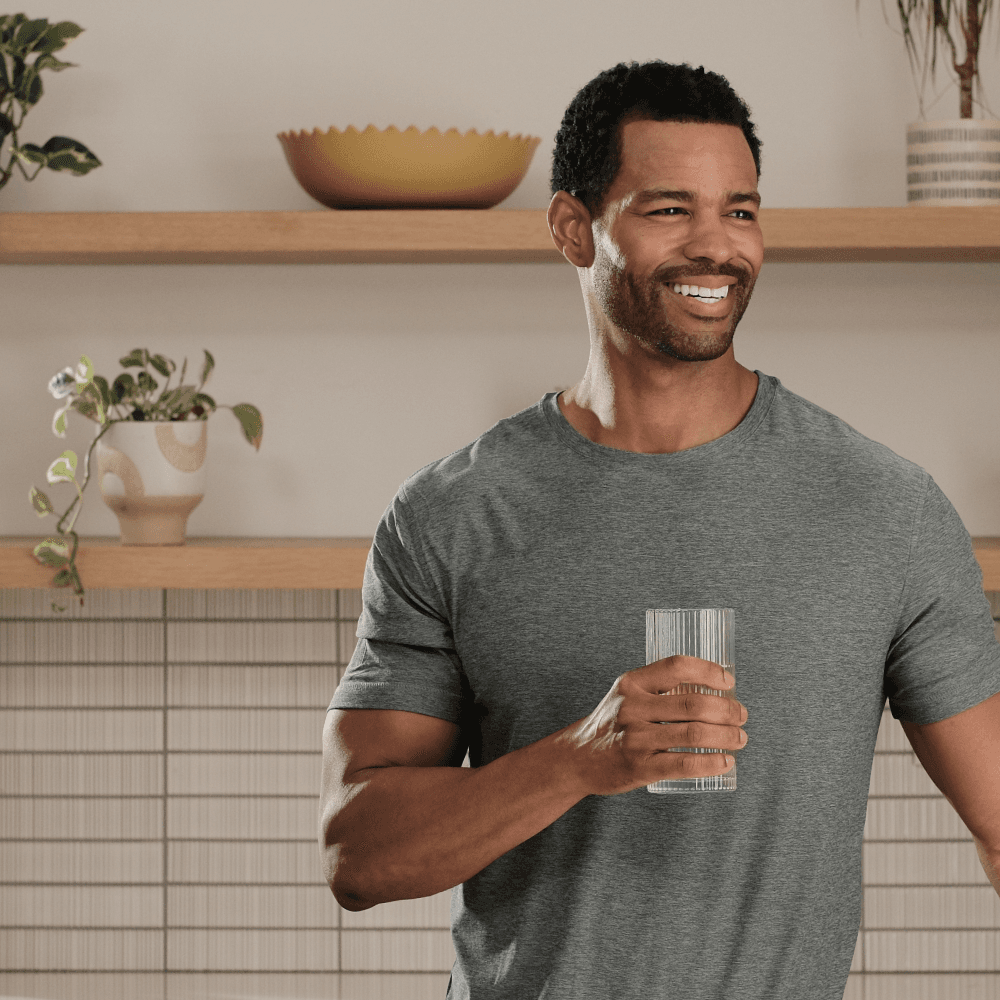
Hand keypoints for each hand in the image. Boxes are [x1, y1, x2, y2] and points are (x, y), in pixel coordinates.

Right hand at [558, 656, 747, 795]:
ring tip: (739, 738)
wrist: (577, 758)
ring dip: (727, 737)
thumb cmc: (612, 724)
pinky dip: (712, 763)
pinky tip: (725, 762)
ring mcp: (636, 739)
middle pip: (693, 704)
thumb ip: (659, 688)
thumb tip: (712, 689)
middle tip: (741, 716)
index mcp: (632, 683)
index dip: (709, 671)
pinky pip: (685, 765)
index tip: (728, 681)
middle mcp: (633, 707)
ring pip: (695, 735)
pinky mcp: (641, 767)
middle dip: (727, 710)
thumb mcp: (627, 695)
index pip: (677, 666)